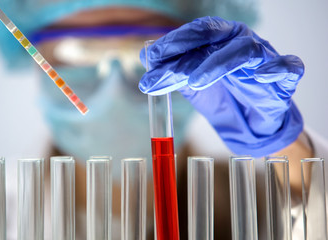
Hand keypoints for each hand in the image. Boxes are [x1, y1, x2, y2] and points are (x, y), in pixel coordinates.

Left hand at [139, 16, 303, 156]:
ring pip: (245, 49)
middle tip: (158, 75)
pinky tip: (260, 76)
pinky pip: (287, 67)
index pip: (196, 32)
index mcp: (219, 39)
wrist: (252, 119)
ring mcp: (263, 57)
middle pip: (214, 37)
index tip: (150, 58)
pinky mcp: (284, 77)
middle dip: (184, 57)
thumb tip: (145, 56)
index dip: (173, 42)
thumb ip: (173, 70)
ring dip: (218, 63)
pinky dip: (276, 69)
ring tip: (195, 82)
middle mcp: (240, 42)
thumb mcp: (192, 83)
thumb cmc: (224, 93)